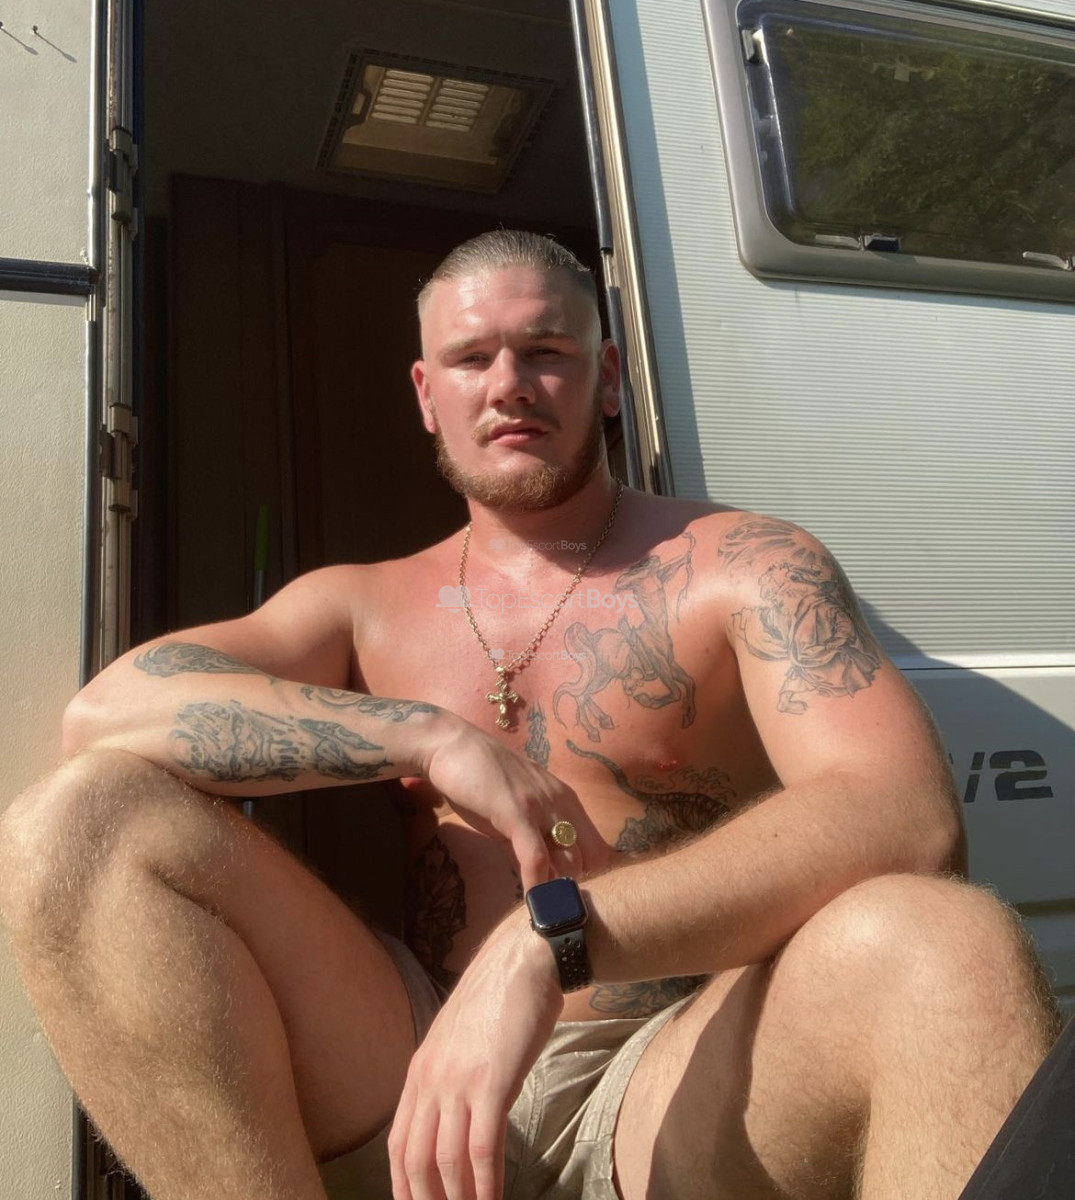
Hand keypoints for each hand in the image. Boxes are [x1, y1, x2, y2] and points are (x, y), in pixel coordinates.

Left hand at [388, 910, 561, 1199]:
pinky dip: (487, 1183)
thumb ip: (452, 1079)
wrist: (523, 960)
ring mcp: (459, 1082)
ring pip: (447, 1161)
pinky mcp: (492, 1082)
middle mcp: (431, 1080)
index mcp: (419, 1072)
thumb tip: (459, 1121)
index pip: (398, 1145)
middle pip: (415, 1161)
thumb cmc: (499, 1000)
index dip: (403, 1187)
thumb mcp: (459, 1041)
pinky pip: (483, 1147)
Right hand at [421, 719, 613, 891]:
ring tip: (544, 911)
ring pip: (569, 860)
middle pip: (588, 858)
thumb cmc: (479, 779)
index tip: (568, 896)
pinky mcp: (517, 812)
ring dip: (556, 890)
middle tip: (554, 907)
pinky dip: (537, 884)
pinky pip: (536, 857)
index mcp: (565, 800)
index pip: (598, 847)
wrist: (449, 746)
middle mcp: (561, 801)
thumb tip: (537, 877)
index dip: (587, 875)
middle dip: (572, 885)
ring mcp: (541, 806)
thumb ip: (527, 841)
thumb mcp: (512, 812)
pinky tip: (531, 902)